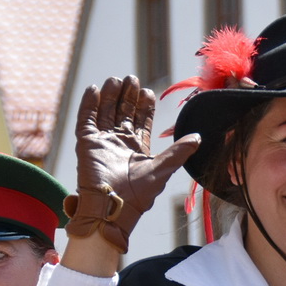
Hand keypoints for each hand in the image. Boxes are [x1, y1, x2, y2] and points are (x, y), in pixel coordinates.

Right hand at [68, 77, 200, 250]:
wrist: (113, 207)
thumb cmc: (139, 194)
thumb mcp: (163, 168)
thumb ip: (178, 152)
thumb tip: (199, 138)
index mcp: (138, 149)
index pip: (140, 121)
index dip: (143, 106)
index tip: (148, 90)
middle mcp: (120, 144)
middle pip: (123, 113)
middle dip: (127, 96)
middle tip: (132, 78)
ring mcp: (102, 142)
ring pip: (106, 112)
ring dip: (110, 96)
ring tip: (116, 79)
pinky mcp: (87, 143)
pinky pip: (87, 119)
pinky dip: (89, 104)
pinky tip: (94, 89)